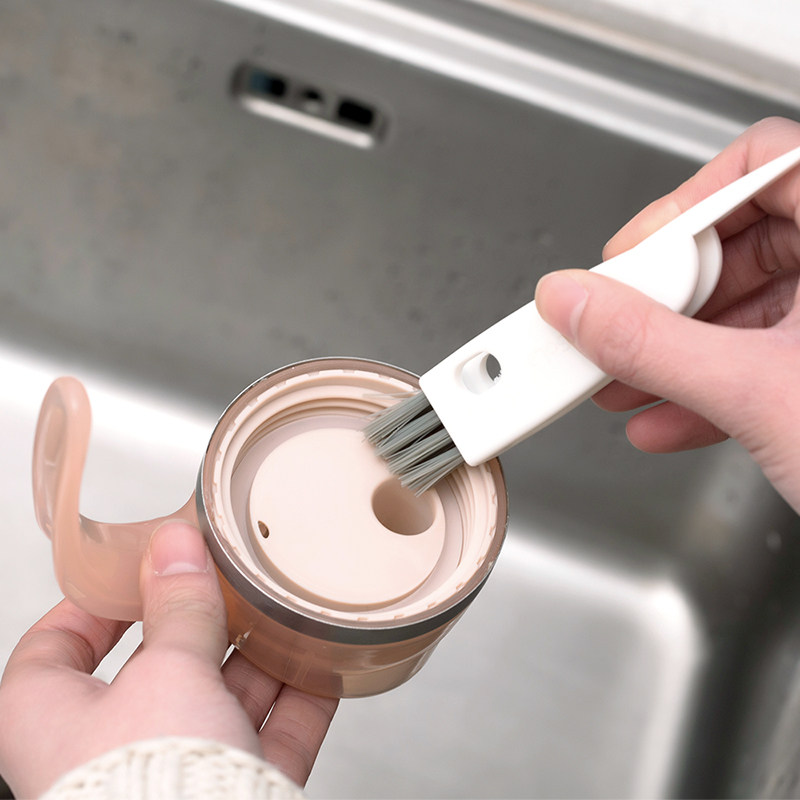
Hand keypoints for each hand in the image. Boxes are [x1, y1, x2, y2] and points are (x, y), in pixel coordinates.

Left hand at [0, 522, 337, 797]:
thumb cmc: (151, 785)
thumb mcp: (167, 669)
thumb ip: (177, 604)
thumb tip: (174, 544)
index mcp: (54, 719)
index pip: (56, 645)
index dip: (96, 602)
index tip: (140, 568)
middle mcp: (107, 749)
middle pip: (156, 666)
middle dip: (202, 623)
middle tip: (231, 579)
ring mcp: (173, 771)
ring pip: (218, 699)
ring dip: (258, 657)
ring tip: (287, 610)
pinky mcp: (229, 791)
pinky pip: (266, 736)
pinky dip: (296, 700)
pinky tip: (323, 664)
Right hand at [535, 116, 799, 512]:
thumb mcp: (760, 394)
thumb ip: (652, 345)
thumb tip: (577, 306)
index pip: (763, 164)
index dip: (682, 206)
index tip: (628, 260)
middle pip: (743, 242)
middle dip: (666, 297)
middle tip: (616, 327)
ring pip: (746, 309)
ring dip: (674, 350)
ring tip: (621, 382)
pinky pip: (759, 359)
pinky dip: (706, 389)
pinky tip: (663, 420)